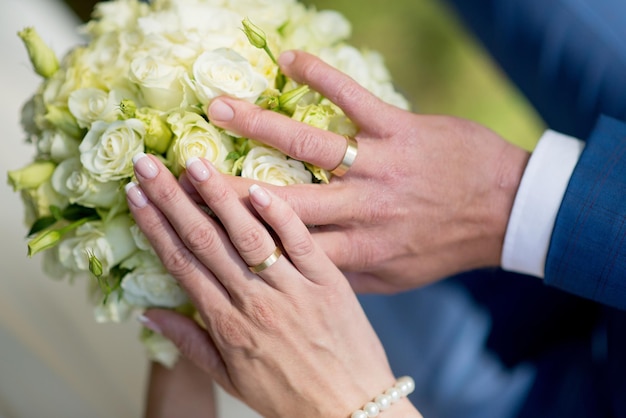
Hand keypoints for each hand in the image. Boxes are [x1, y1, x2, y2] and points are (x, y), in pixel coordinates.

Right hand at [126, 154, 420, 417]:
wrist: (351, 411)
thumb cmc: (290, 397)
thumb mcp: (231, 379)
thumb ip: (190, 343)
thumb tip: (148, 314)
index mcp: (227, 325)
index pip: (182, 265)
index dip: (155, 227)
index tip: (136, 196)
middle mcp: (254, 303)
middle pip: (205, 242)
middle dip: (172, 199)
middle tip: (148, 164)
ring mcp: (293, 290)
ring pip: (248, 236)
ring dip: (219, 197)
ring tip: (194, 164)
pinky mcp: (328, 282)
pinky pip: (301, 242)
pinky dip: (280, 215)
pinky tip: (258, 188)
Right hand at [202, 50, 530, 292]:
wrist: (504, 212)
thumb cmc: (442, 248)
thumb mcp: (392, 281)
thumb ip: (342, 276)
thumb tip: (295, 272)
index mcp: (353, 253)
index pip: (279, 247)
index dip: (232, 238)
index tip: (191, 227)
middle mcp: (360, 210)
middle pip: (280, 198)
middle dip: (225, 186)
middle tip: (181, 170)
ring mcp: (379, 167)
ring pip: (309, 145)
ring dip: (260, 125)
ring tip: (217, 109)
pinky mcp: (400, 130)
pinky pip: (355, 99)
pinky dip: (323, 77)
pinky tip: (288, 59)